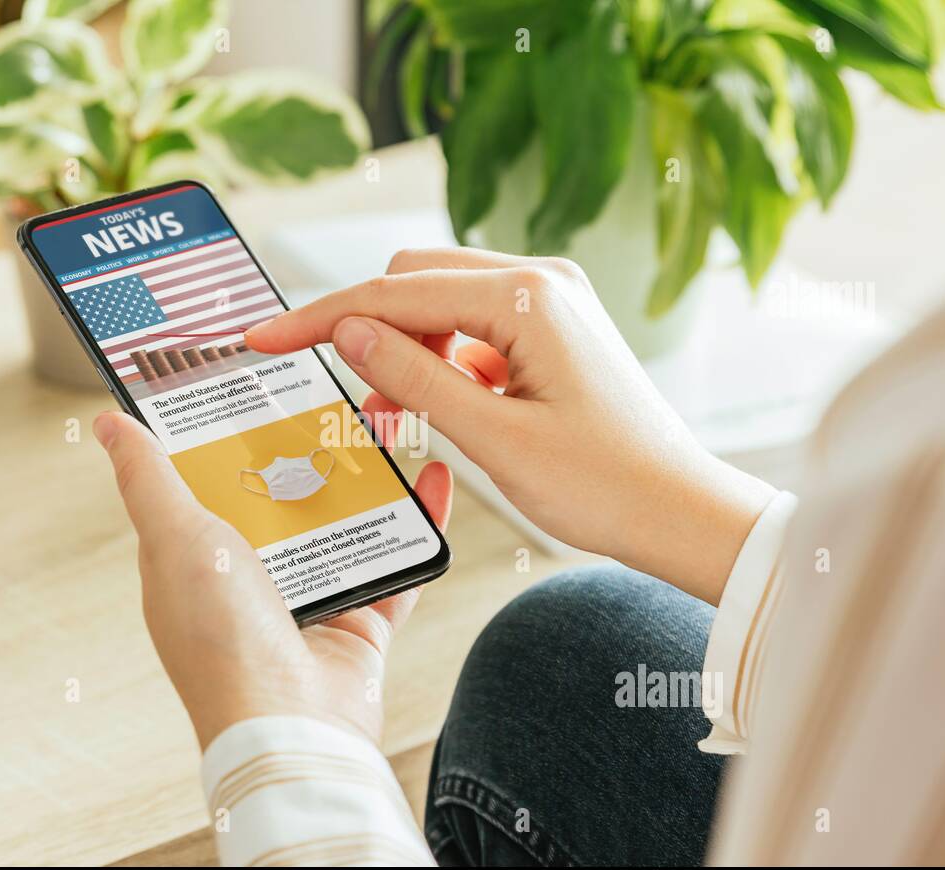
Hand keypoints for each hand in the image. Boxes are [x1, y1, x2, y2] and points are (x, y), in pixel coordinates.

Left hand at [93, 411, 451, 749]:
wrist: (294, 726)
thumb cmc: (222, 640)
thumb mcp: (177, 540)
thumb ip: (149, 479)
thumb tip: (108, 424)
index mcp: (196, 558)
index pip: (211, 478)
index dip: (229, 430)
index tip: (255, 378)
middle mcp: (251, 577)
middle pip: (285, 492)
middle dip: (312, 443)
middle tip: (337, 389)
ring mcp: (309, 598)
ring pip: (344, 519)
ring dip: (369, 474)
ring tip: (390, 420)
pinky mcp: (360, 619)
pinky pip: (397, 560)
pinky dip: (419, 522)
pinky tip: (434, 479)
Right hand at [246, 248, 772, 605]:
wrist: (678, 512)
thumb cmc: (603, 486)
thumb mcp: (493, 440)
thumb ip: (414, 378)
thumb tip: (348, 331)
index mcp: (529, 298)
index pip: (396, 294)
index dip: (322, 318)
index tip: (266, 338)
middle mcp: (542, 282)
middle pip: (414, 282)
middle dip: (370, 335)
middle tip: (359, 409)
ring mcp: (551, 302)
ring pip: (440, 304)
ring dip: (406, 353)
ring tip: (399, 422)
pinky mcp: (552, 329)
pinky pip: (473, 328)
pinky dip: (442, 364)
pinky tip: (445, 412)